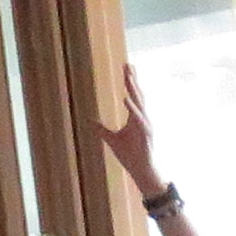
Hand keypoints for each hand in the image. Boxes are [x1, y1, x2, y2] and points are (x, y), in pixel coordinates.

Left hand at [93, 62, 159, 186]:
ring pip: (139, 103)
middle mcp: (142, 119)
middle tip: (128, 65)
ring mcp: (145, 125)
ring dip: (133, 89)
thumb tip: (90, 122)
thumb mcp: (111, 140)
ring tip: (128, 77)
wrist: (141, 171)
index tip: (127, 68)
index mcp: (135, 118)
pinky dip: (132, 108)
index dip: (130, 82)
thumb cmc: (130, 156)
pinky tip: (126, 98)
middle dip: (132, 80)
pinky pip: (138, 118)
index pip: (133, 95)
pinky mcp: (145, 134)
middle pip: (137, 95)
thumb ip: (102, 129)